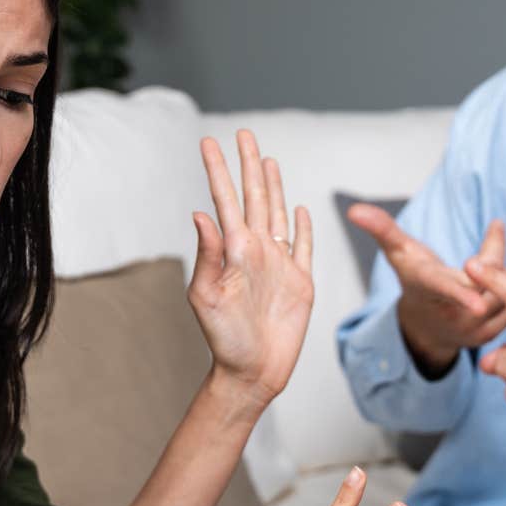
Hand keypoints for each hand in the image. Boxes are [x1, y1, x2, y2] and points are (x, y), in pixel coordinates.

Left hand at [190, 131, 314, 404]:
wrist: (252, 372)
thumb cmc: (224, 340)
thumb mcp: (208, 297)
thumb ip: (207, 255)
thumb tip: (201, 214)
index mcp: (233, 250)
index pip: (225, 200)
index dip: (217, 170)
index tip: (208, 142)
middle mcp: (256, 251)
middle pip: (255, 197)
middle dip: (248, 165)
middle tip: (244, 134)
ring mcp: (279, 265)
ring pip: (278, 214)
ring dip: (274, 186)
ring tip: (267, 160)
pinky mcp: (300, 282)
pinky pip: (304, 247)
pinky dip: (304, 227)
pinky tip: (300, 210)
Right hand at [345, 204, 505, 376]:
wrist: (426, 325)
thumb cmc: (414, 279)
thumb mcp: (398, 253)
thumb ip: (382, 229)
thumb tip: (354, 209)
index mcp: (428, 292)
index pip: (443, 291)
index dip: (459, 294)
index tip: (477, 302)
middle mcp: (450, 315)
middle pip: (483, 283)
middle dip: (493, 253)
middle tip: (496, 226)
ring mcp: (471, 329)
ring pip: (501, 296)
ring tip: (505, 240)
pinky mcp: (488, 335)